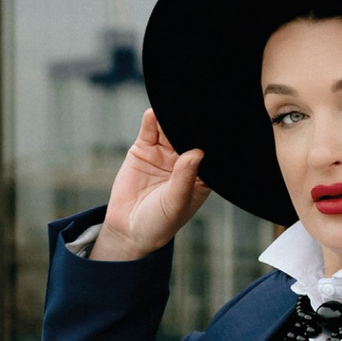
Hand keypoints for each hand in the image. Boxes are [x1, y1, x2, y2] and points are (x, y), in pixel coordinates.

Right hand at [92, 110, 211, 259]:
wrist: (128, 229)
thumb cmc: (159, 222)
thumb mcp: (175, 203)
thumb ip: (185, 178)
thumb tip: (197, 152)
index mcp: (201, 175)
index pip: (208, 152)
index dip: (209, 141)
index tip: (212, 129)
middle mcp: (185, 161)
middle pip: (190, 136)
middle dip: (190, 125)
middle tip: (192, 114)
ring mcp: (165, 152)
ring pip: (170, 128)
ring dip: (172, 118)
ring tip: (171, 111)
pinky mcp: (145, 148)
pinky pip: (150, 129)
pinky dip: (151, 119)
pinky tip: (154, 114)